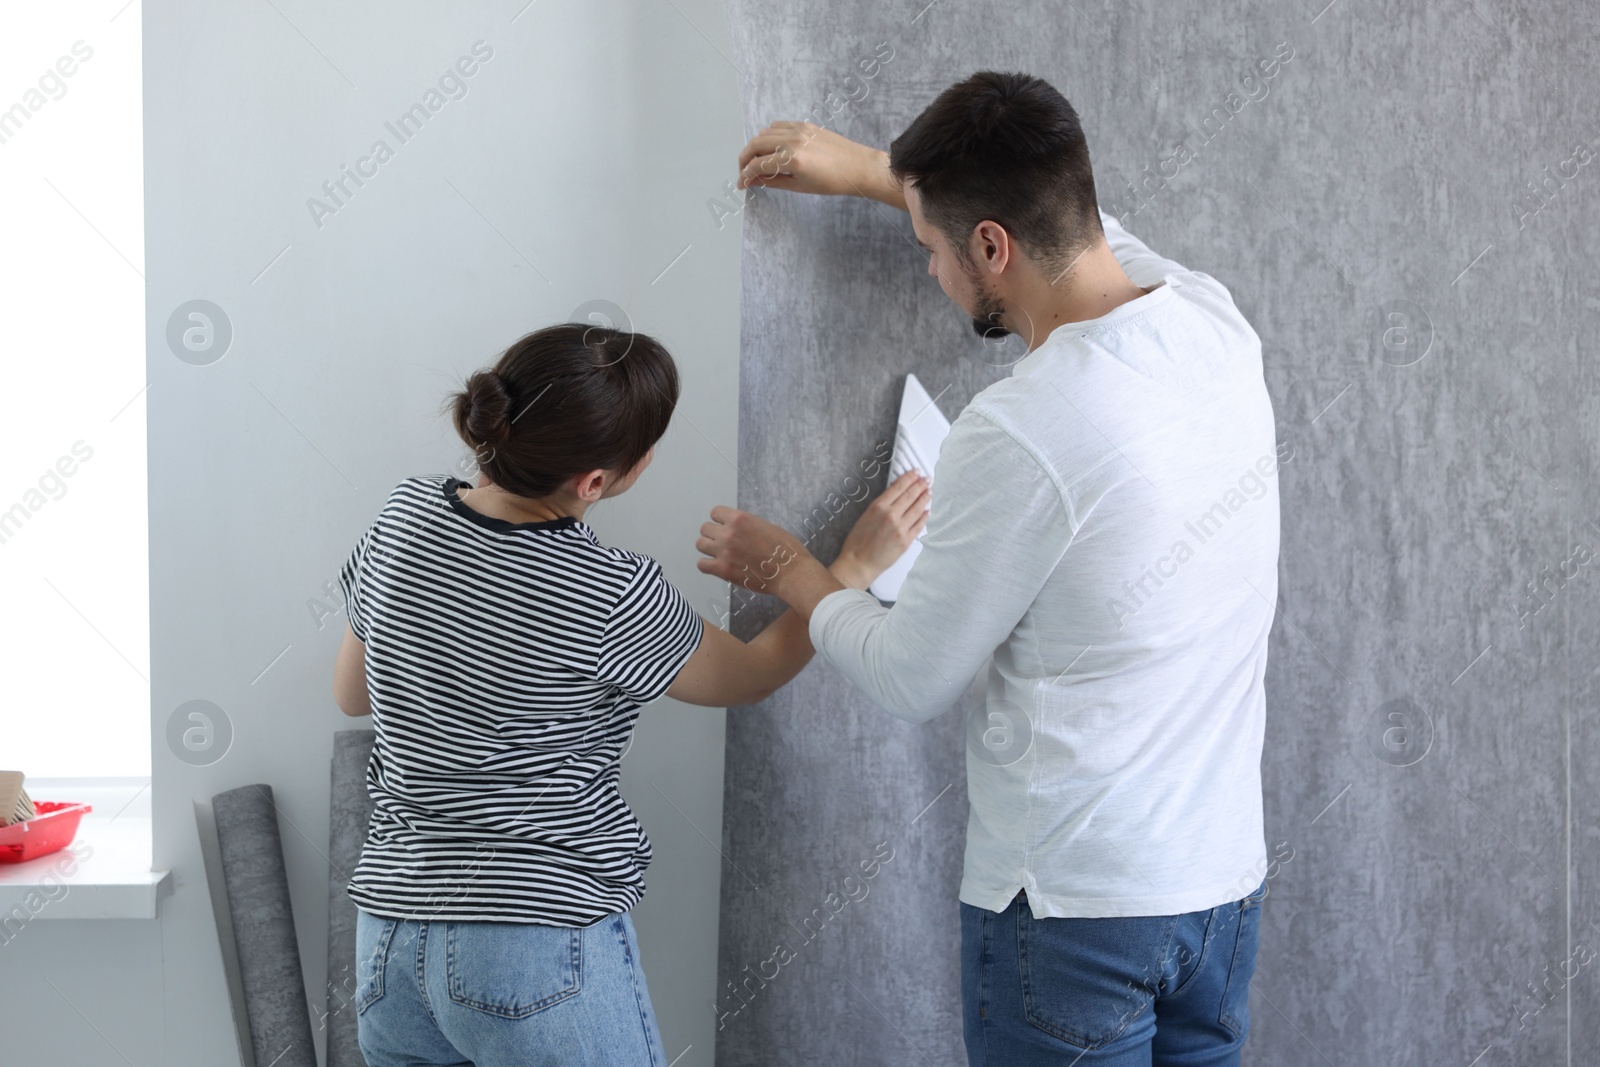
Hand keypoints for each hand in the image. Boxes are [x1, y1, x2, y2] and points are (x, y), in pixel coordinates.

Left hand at [695, 507, 812, 595]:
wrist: (790, 573)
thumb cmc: (786, 550)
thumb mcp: (768, 526)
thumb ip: (749, 526)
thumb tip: (742, 530)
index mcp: (740, 519)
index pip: (715, 512)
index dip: (720, 520)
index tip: (726, 526)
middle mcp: (728, 533)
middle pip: (705, 528)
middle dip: (713, 534)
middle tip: (724, 542)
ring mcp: (724, 552)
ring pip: (700, 544)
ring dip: (708, 548)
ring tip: (719, 553)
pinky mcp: (723, 570)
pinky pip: (701, 565)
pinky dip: (707, 565)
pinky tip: (717, 566)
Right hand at [736, 122, 904, 207]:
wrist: (858, 167)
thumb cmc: (833, 182)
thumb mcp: (799, 187)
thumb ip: (772, 181)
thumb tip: (753, 181)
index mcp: (792, 160)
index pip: (757, 165)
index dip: (745, 176)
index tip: (741, 184)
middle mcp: (792, 141)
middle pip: (755, 145)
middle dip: (745, 159)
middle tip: (744, 172)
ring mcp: (798, 130)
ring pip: (764, 133)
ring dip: (755, 147)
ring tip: (757, 161)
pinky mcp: (804, 124)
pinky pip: (778, 126)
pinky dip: (769, 135)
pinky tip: (771, 148)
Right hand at [833, 471, 930, 588]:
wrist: (859, 563)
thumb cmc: (857, 541)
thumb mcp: (865, 516)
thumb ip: (881, 506)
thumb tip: (896, 497)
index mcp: (878, 507)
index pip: (898, 487)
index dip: (909, 477)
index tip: (916, 471)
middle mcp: (891, 515)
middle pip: (910, 496)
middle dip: (920, 485)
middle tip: (927, 479)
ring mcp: (900, 528)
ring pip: (917, 509)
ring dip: (924, 498)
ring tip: (929, 491)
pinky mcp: (906, 541)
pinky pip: (918, 526)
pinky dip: (924, 517)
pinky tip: (927, 511)